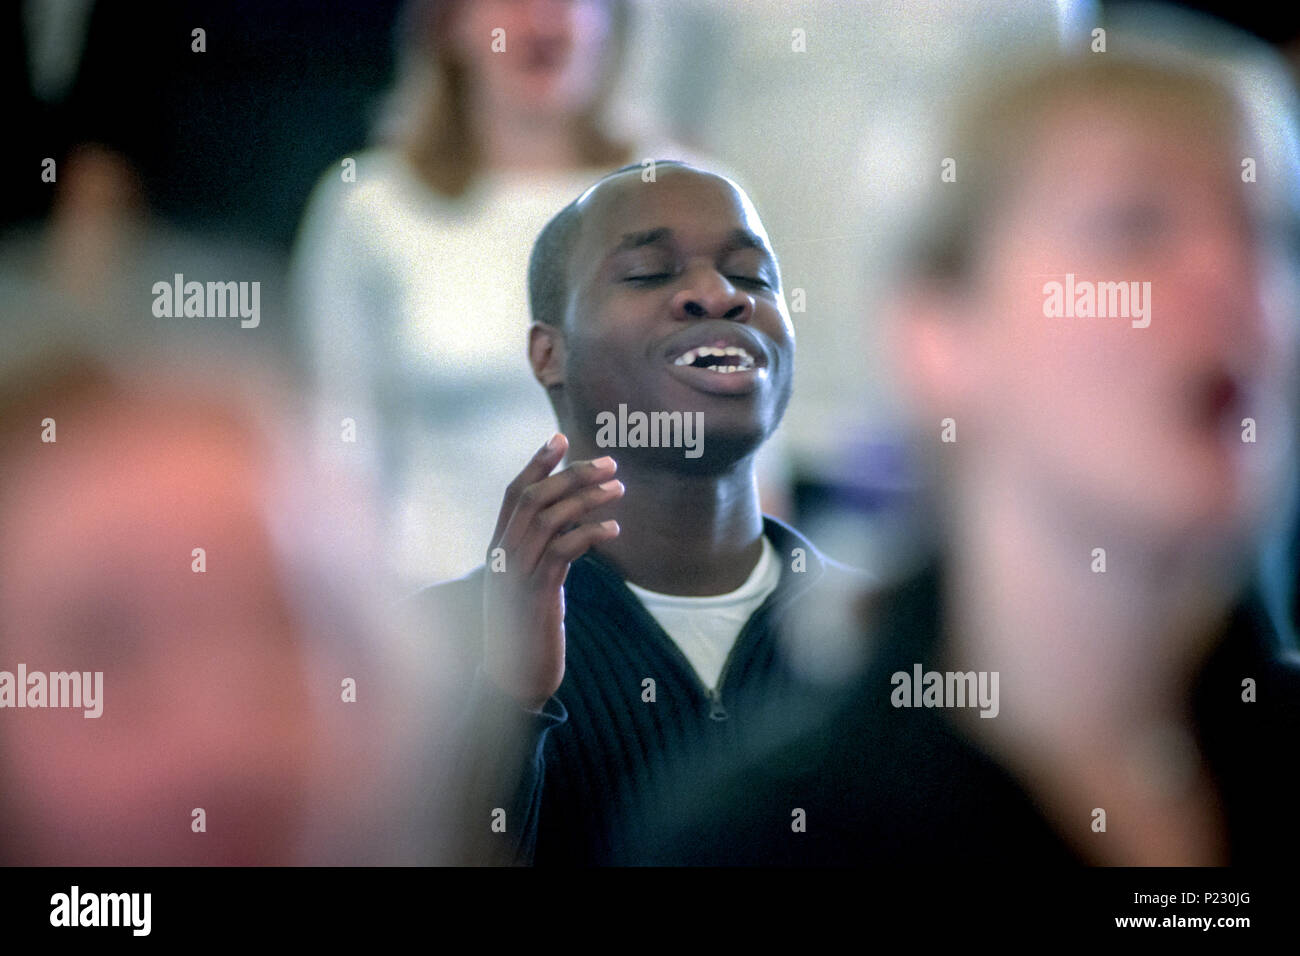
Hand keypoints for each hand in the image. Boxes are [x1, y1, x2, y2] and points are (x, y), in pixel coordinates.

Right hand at [481, 433, 622, 710]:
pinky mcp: (537, 595)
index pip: (512, 494)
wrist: (515, 680)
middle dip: (571, 474)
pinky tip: (615, 528)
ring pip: (549, 519)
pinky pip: (564, 551)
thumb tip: (573, 518)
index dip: (536, 463)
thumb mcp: (531, 583)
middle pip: (533, 499)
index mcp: (498, 549)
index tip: (560, 437)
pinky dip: (590, 533)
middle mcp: (502, 556)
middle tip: (609, 462)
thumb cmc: (527, 629)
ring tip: (620, 488)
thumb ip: (543, 551)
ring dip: (587, 498)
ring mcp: (516, 575)